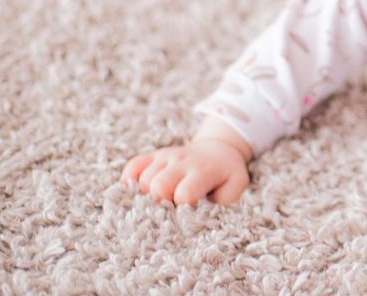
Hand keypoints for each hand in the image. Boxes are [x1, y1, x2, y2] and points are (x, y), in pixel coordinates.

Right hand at [121, 117, 252, 204]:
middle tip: (172, 207)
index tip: (189, 213)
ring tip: (163, 199)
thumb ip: (222, 202)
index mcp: (203, 171)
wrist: (218, 150)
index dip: (184, 208)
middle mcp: (182, 161)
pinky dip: (131, 181)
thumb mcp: (235, 186)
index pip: (185, 193)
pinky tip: (141, 191)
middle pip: (158, 186)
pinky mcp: (153, 156)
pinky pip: (132, 167)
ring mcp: (166, 157)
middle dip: (162, 203)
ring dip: (149, 195)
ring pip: (143, 180)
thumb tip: (200, 217)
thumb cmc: (225, 174)